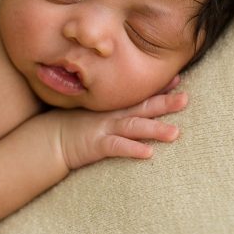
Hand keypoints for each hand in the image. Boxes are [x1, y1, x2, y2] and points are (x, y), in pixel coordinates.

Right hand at [55, 76, 187, 170]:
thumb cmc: (70, 126)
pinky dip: (132, 149)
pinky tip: (148, 153)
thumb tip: (127, 105)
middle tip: (185, 99)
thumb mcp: (92, 112)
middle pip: (142, 107)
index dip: (158, 88)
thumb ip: (110, 108)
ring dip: (155, 129)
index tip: (178, 80)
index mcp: (112, 107)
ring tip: (175, 133)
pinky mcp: (96, 145)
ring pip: (134, 127)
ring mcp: (104, 128)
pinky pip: (117, 147)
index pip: (139, 95)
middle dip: (164, 103)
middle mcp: (111, 115)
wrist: (48, 139)